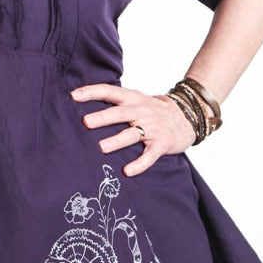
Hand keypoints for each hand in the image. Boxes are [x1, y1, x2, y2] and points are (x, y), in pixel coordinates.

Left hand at [70, 84, 195, 176]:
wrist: (188, 115)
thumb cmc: (153, 109)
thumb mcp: (136, 99)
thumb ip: (116, 102)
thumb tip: (85, 104)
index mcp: (132, 98)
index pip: (110, 91)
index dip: (92, 92)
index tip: (74, 95)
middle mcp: (141, 111)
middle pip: (120, 113)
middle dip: (102, 117)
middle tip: (85, 122)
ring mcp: (152, 128)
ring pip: (132, 134)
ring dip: (116, 141)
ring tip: (101, 148)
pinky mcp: (161, 144)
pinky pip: (149, 155)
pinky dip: (139, 164)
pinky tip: (127, 171)